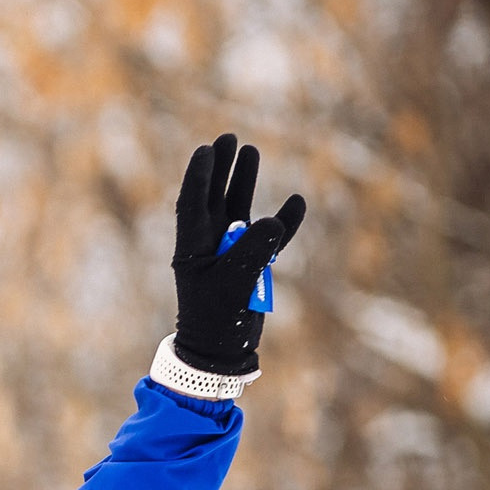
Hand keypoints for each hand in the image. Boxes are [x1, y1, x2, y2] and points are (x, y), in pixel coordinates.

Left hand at [172, 133, 305, 375]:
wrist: (222, 351)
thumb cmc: (216, 320)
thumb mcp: (233, 283)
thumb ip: (252, 251)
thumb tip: (275, 219)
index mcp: (192, 247)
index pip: (192, 203)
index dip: (199, 175)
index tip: (206, 149)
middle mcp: (209, 244)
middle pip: (214, 197)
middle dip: (221, 168)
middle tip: (228, 138)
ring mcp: (230, 252)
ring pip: (237, 209)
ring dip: (244, 182)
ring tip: (251, 151)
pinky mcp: (250, 265)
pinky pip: (269, 237)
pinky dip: (283, 222)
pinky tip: (297, 202)